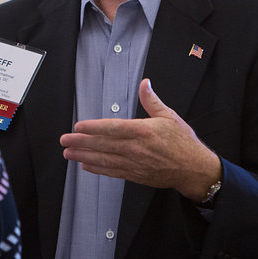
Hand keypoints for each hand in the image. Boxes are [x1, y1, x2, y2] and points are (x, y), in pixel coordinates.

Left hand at [59, 78, 221, 201]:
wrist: (193, 169)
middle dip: (81, 142)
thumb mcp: (169, 116)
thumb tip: (145, 83)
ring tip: (68, 153)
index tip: (78, 126)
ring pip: (104, 160)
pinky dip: (98, 169)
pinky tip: (86, 166)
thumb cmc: (183, 142)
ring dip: (84, 156)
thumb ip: (152, 100)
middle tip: (64, 140)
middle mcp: (136, 148)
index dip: (93, 128)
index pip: (113, 128)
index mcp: (143, 131)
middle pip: (103, 145)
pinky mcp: (136, 175)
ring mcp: (135, 163)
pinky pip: (112, 172)